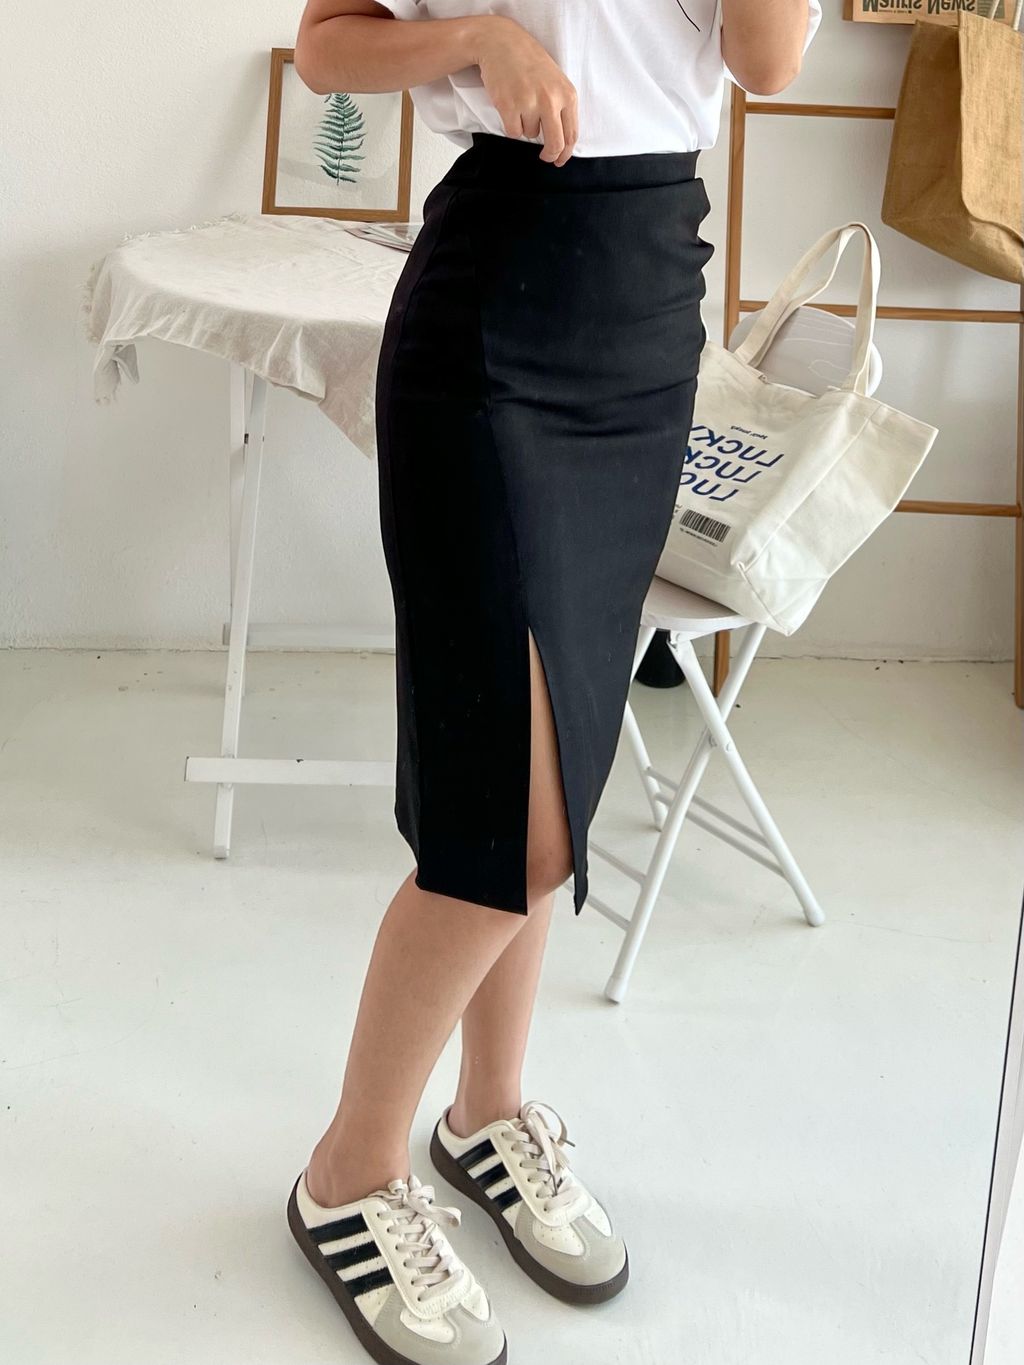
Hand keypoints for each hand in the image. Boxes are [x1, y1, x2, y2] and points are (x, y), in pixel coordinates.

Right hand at [472, 16, 577, 165]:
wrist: (501, 42)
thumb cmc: (529, 62)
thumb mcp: (555, 81)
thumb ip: (562, 107)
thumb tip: (563, 142)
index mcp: (567, 93)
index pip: (572, 134)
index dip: (566, 153)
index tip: (560, 160)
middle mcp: (551, 99)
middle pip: (555, 143)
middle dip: (550, 155)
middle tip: (545, 157)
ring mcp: (530, 103)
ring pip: (531, 135)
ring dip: (525, 125)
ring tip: (521, 102)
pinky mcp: (509, 107)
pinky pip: (514, 132)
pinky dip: (511, 124)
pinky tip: (510, 105)